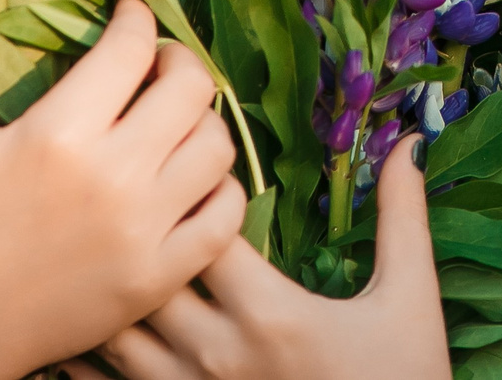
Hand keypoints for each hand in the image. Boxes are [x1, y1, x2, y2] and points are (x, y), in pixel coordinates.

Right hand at [0, 0, 240, 379]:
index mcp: (60, 133)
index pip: (133, 46)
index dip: (137, 18)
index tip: (127, 18)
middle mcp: (113, 178)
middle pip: (191, 87)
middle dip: (177, 60)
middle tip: (155, 64)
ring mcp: (144, 232)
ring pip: (217, 146)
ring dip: (201, 121)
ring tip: (171, 117)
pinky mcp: (160, 275)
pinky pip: (226, 215)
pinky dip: (218, 188)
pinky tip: (186, 177)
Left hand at [68, 137, 448, 379]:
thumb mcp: (410, 300)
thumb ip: (402, 218)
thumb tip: (408, 143)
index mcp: (270, 312)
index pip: (202, 227)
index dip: (191, 188)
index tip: (192, 168)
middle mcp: (219, 354)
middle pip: (145, 272)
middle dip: (135, 231)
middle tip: (130, 197)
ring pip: (116, 334)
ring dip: (108, 291)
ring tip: (100, 253)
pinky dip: (91, 358)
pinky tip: (91, 325)